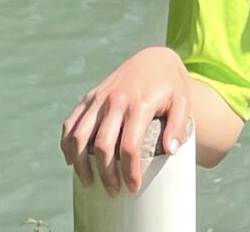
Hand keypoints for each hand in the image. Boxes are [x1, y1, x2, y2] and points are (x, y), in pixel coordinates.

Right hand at [62, 46, 193, 193]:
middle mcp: (114, 100)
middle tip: (114, 191)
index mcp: (138, 104)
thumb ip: (178, 125)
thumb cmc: (170, 85)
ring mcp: (99, 98)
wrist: (154, 58)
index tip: (133, 187)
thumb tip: (170, 151)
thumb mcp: (183, 101)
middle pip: (102, 145)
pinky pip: (71, 123)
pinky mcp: (89, 97)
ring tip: (88, 182)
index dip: (129, 171)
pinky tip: (71, 161)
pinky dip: (67, 143)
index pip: (129, 146)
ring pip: (79, 136)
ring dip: (80, 164)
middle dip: (105, 174)